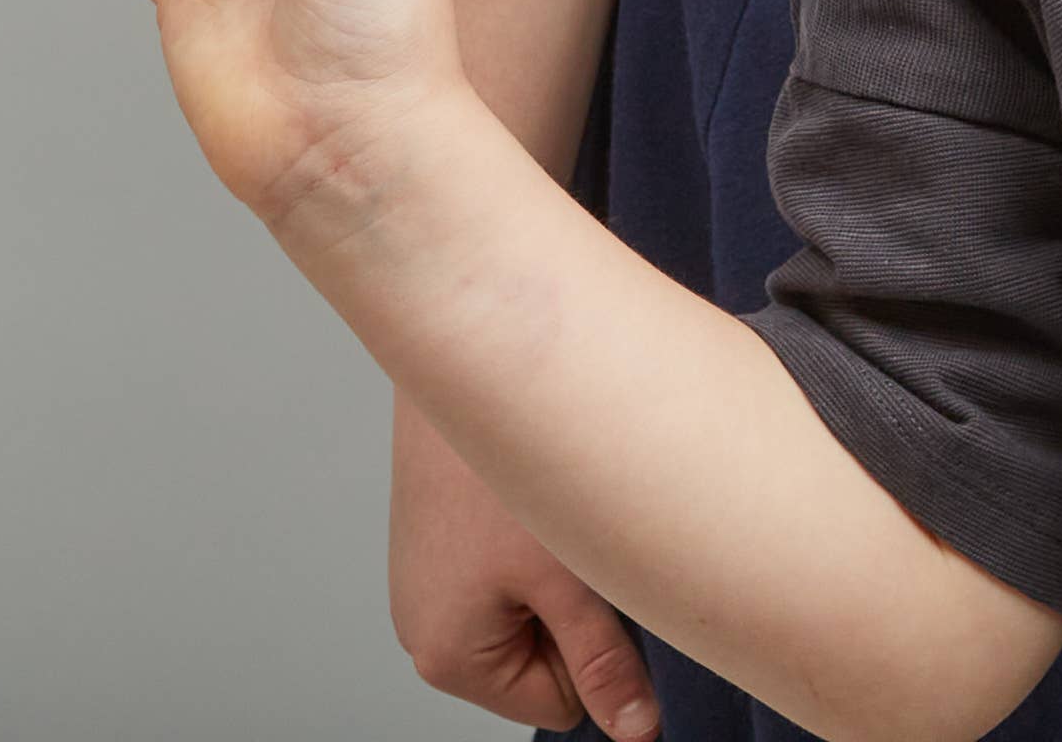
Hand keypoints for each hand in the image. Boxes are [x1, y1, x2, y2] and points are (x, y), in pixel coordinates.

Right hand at [394, 394, 660, 738]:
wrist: (463, 356)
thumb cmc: (506, 466)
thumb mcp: (573, 574)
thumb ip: (606, 662)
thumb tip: (635, 733)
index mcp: (450, 659)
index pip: (557, 705)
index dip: (598, 651)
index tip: (601, 579)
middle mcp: (426, 629)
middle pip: (542, 656)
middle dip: (577, 607)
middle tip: (580, 535)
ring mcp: (429, 579)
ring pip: (531, 603)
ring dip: (560, 565)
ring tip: (555, 505)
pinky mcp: (440, 534)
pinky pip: (509, 562)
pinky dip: (537, 533)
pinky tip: (534, 487)